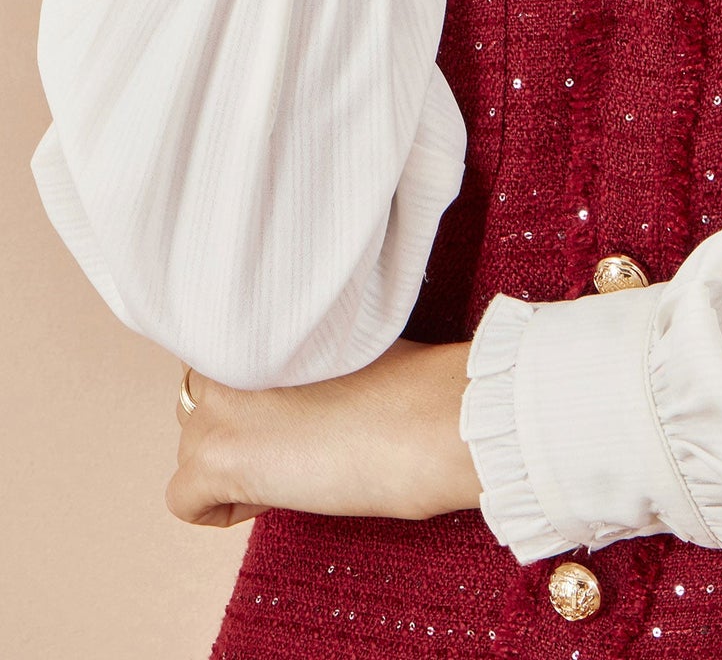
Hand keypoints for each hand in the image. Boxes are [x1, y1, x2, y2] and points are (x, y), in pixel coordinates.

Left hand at [166, 337, 479, 527]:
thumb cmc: (408, 387)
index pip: (221, 351)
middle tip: (296, 438)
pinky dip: (222, 510)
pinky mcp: (214, 459)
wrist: (429, 422)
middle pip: (200, 399)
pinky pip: (184, 499)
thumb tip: (274, 389)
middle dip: (237, 424)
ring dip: (232, 462)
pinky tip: (272, 498)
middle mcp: (227, 354)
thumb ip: (292, 353)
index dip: (257, 387)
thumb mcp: (341, 345)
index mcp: (261, 319)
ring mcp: (215, 406)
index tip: (294, 404)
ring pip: (193, 446)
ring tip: (295, 464)